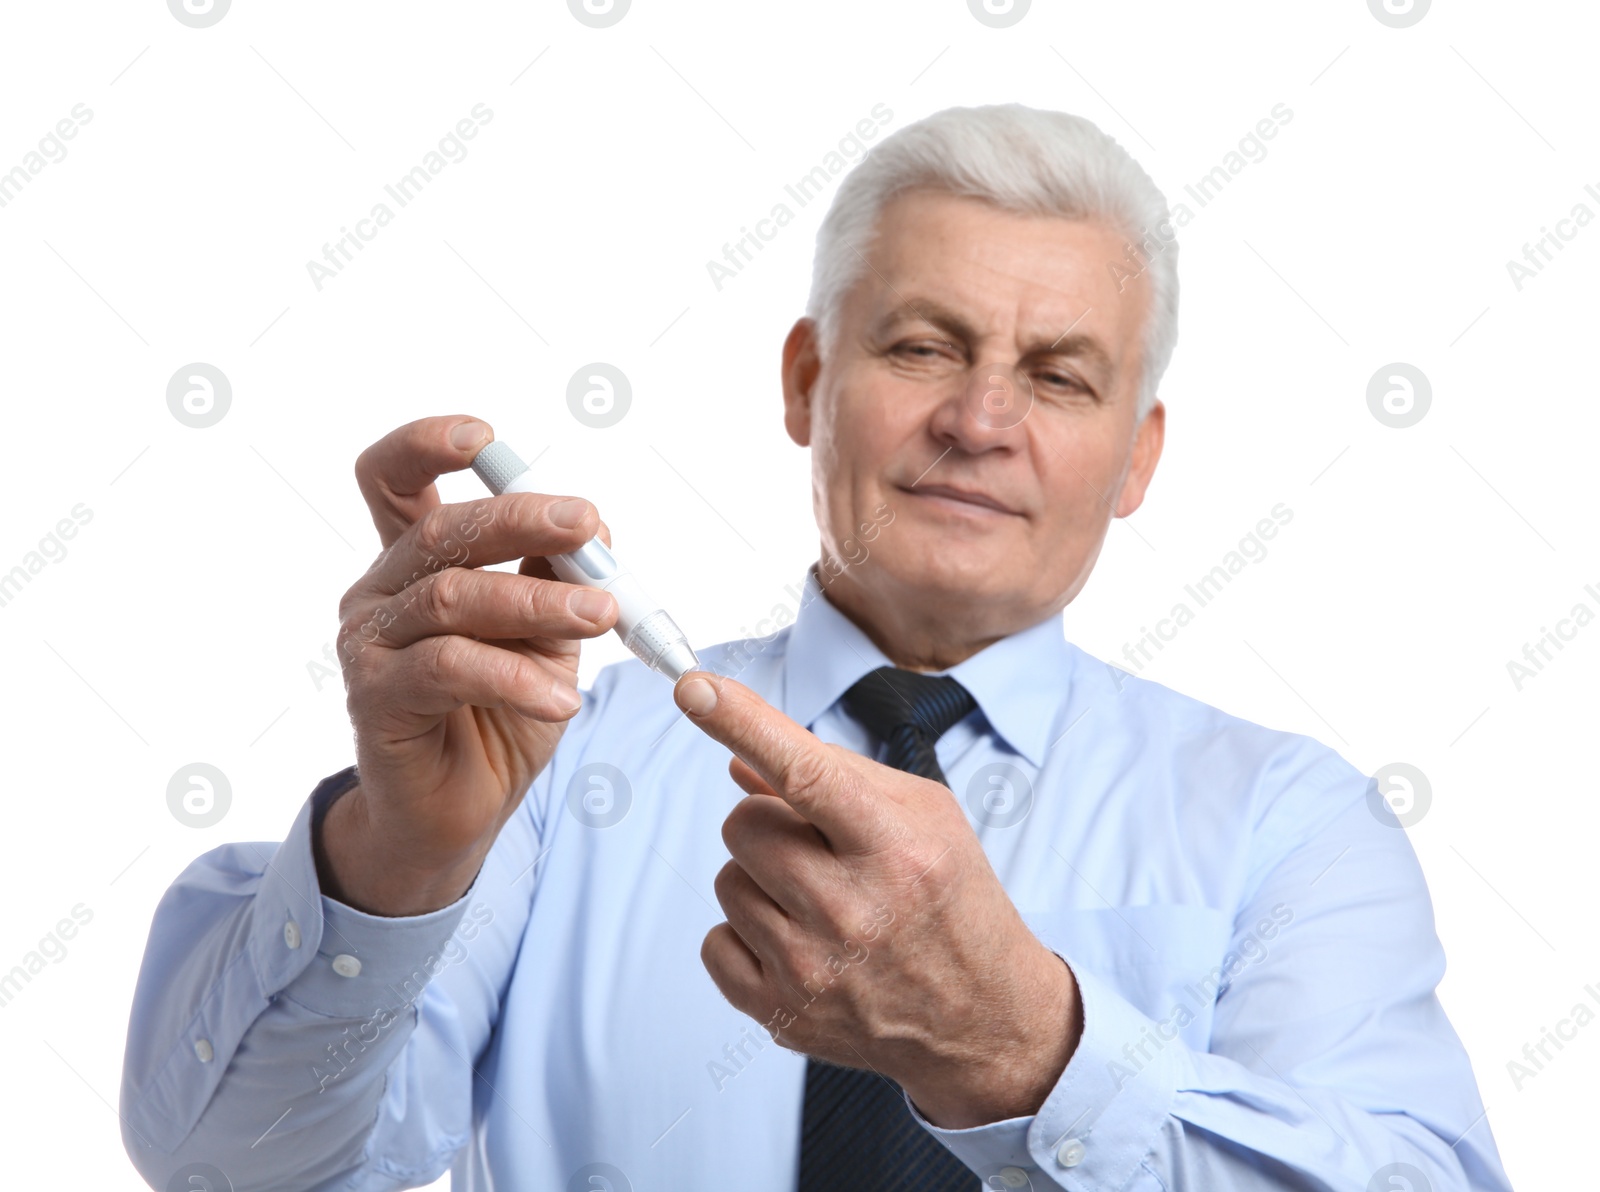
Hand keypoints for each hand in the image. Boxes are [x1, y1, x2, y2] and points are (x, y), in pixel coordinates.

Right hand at [316, 415, 618, 916]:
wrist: (458, 814)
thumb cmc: (501, 713)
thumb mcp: (545, 638)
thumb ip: (558, 581)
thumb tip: (596, 529)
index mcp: (416, 562)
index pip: (394, 479)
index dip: (426, 443)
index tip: (484, 436)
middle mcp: (381, 591)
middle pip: (443, 530)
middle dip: (524, 519)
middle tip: (591, 526)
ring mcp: (368, 643)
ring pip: (454, 597)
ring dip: (539, 601)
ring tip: (603, 616)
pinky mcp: (374, 698)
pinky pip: (448, 668)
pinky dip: (516, 677)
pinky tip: (564, 699)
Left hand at [673, 670, 1082, 1128]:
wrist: (980, 1013)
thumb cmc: (950, 899)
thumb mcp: (921, 816)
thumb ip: (832, 773)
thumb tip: (738, 756)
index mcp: (896, 847)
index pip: (804, 771)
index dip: (742, 721)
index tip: (694, 688)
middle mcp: (853, 910)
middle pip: (744, 826)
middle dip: (769, 824)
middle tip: (817, 848)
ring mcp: (813, 968)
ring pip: (727, 880)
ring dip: (760, 880)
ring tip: (817, 900)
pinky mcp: (783, 1013)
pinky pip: (714, 943)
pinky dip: (745, 935)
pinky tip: (797, 941)